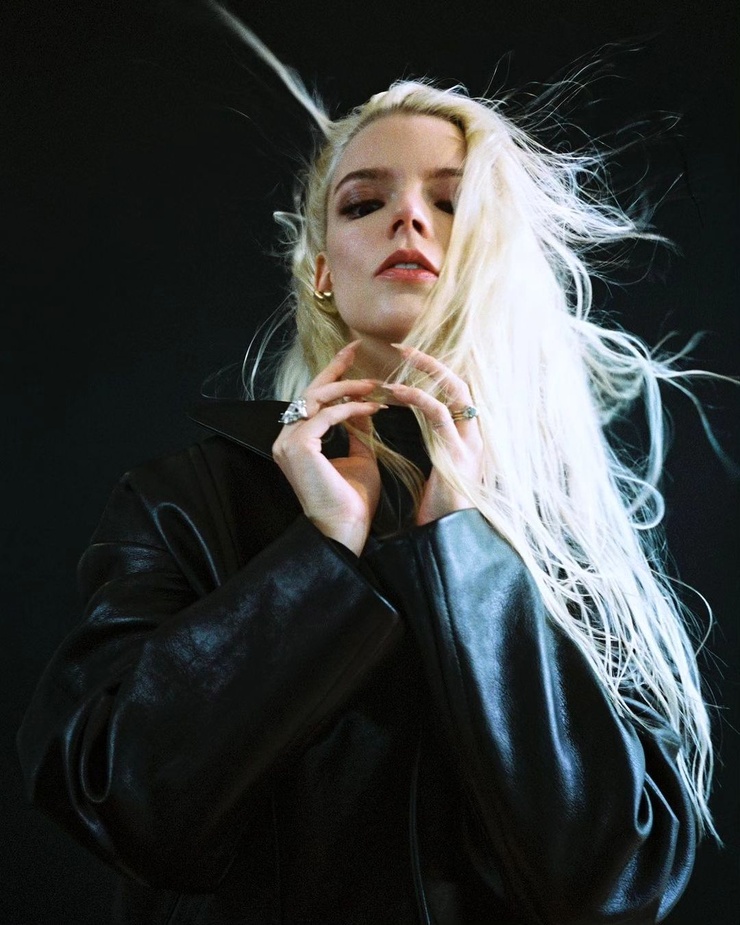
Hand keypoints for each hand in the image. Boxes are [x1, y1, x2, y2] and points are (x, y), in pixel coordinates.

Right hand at [272, 342, 385, 555]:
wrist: (346, 529)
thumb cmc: (353, 501)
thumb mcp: (360, 458)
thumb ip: (357, 433)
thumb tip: (365, 409)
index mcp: (296, 442)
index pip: (312, 400)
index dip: (333, 375)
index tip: (353, 356)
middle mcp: (286, 439)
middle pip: (310, 392)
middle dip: (336, 370)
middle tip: (358, 348)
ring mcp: (288, 442)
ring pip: (317, 399)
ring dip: (349, 389)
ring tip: (375, 386)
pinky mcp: (299, 447)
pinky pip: (326, 416)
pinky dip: (350, 409)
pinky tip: (372, 409)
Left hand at [381, 346, 482, 525]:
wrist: (450, 537)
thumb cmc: (440, 508)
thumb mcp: (437, 466)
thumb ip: (434, 440)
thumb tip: (416, 418)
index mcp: (470, 437)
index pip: (458, 393)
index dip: (436, 372)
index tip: (410, 359)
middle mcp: (476, 435)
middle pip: (461, 384)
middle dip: (433, 362)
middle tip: (403, 346)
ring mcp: (470, 443)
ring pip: (454, 392)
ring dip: (426, 371)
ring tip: (400, 357)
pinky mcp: (458, 454)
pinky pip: (440, 415)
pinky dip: (419, 398)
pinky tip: (398, 391)